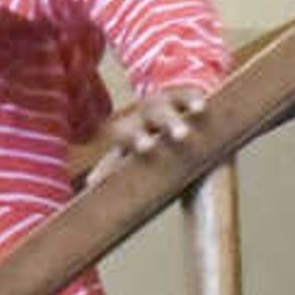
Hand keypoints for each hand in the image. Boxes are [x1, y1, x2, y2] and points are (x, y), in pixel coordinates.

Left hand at [86, 85, 206, 185]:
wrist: (169, 100)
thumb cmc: (151, 137)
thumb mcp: (134, 155)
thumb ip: (119, 172)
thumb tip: (94, 200)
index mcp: (126, 138)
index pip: (113, 155)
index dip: (107, 167)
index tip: (98, 184)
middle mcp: (139, 121)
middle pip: (136, 128)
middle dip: (140, 138)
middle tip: (148, 149)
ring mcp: (160, 105)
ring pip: (163, 112)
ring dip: (171, 122)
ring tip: (182, 135)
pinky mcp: (181, 94)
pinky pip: (187, 95)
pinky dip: (193, 101)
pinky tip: (200, 109)